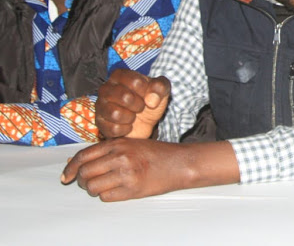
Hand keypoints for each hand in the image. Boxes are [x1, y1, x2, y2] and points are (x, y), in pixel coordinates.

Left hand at [61, 138, 188, 200]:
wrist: (180, 163)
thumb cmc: (156, 153)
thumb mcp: (131, 144)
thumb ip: (106, 150)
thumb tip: (74, 161)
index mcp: (118, 143)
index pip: (83, 156)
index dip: (70, 168)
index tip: (66, 176)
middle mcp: (120, 157)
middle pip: (85, 174)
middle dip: (83, 181)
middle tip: (91, 182)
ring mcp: (126, 173)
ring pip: (93, 188)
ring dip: (94, 190)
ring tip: (105, 186)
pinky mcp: (132, 189)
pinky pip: (106, 197)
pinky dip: (107, 196)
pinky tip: (117, 190)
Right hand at [95, 69, 170, 138]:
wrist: (144, 121)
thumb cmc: (149, 99)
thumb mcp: (161, 89)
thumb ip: (160, 87)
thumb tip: (151, 100)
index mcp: (119, 75)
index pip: (135, 81)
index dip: (146, 91)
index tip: (146, 94)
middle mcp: (105, 88)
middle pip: (125, 97)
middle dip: (139, 105)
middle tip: (140, 107)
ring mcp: (100, 105)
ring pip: (115, 114)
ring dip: (131, 118)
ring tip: (133, 116)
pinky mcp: (100, 123)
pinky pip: (113, 129)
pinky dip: (125, 129)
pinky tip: (127, 125)